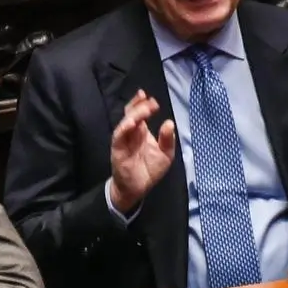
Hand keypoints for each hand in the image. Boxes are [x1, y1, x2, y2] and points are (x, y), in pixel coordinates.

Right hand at [110, 90, 175, 213]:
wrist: (138, 188)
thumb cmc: (150, 170)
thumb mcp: (165, 154)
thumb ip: (167, 139)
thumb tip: (169, 123)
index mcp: (142, 132)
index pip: (139, 114)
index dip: (143, 104)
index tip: (151, 99)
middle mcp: (131, 134)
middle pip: (131, 114)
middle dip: (140, 106)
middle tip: (151, 102)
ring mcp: (123, 141)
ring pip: (125, 123)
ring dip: (134, 115)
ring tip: (144, 109)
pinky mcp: (118, 150)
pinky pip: (118, 137)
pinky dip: (124, 128)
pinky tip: (131, 123)